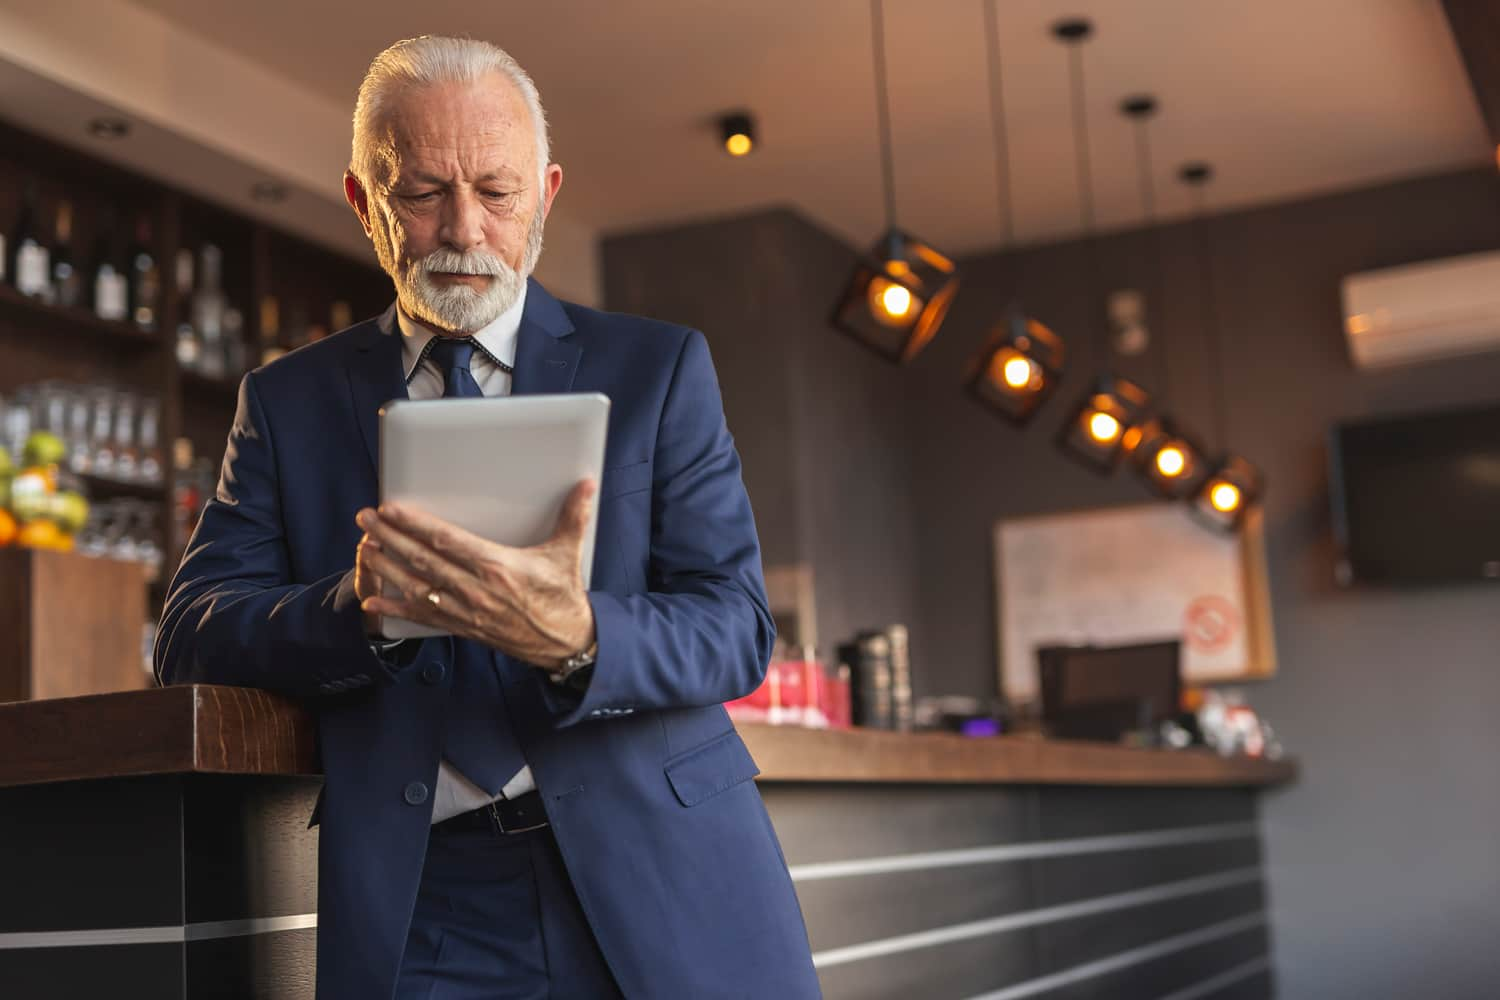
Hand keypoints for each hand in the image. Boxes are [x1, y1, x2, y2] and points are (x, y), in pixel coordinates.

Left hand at [353, 480, 597, 669]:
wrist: (565, 643)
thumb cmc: (563, 597)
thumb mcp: (568, 553)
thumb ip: (574, 516)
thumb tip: (587, 484)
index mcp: (497, 566)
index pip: (446, 541)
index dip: (415, 524)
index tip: (392, 509)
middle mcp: (475, 589)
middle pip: (423, 560)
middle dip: (390, 537)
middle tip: (366, 519)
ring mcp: (466, 610)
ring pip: (416, 586)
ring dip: (388, 566)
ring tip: (366, 547)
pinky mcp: (463, 626)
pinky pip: (422, 616)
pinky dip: (396, 607)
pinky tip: (373, 598)